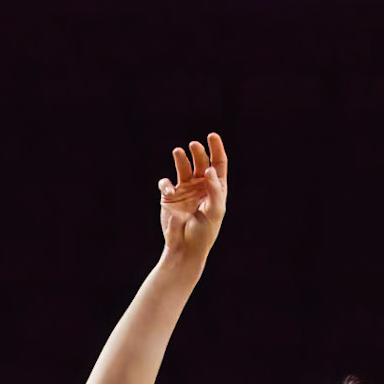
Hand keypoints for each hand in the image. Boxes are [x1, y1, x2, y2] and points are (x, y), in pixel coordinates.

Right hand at [158, 133, 226, 263]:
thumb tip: (210, 169)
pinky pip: (166, 182)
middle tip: (194, 145)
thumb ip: (214, 190)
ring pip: (183, 167)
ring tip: (178, 151)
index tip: (212, 135)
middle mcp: (200, 186)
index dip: (216, 148)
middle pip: (201, 162)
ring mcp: (184, 190)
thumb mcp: (214, 212)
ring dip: (181, 158)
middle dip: (198, 152)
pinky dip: (166, 184)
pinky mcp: (169, 196)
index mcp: (215, 189)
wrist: (184, 248)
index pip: (218, 164)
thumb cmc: (204, 232)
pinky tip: (169, 191)